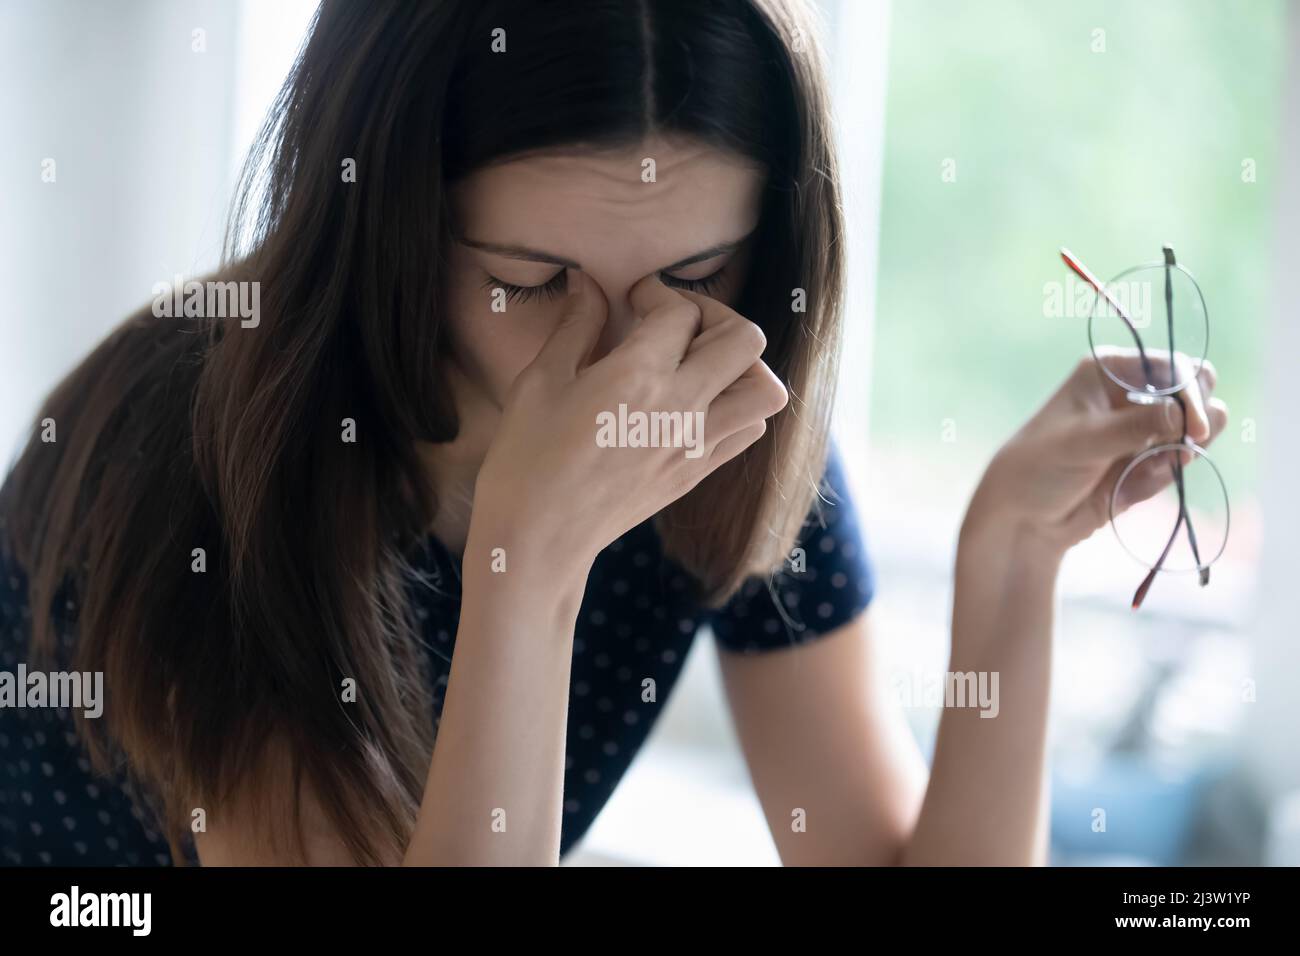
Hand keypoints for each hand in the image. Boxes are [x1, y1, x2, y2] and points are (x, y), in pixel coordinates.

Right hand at [473, 267, 787, 568]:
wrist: (538, 538)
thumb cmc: (527, 458)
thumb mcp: (540, 381)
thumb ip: (574, 327)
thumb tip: (588, 284)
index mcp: (638, 376)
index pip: (681, 311)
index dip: (659, 293)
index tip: (636, 301)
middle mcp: (680, 408)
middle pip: (745, 340)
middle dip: (716, 317)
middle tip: (680, 323)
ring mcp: (695, 446)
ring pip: (764, 391)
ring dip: (742, 367)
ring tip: (700, 365)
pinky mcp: (696, 474)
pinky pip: (747, 431)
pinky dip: (736, 409)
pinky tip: (695, 405)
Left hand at [968, 346, 1228, 556]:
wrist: (1026, 518)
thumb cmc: (1040, 467)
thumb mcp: (1083, 443)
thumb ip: (1135, 427)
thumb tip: (1183, 413)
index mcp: (1110, 371)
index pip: (1173, 367)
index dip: (1191, 394)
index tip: (1197, 428)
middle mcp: (1132, 393)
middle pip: (1197, 391)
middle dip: (1198, 421)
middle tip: (1180, 449)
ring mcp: (1145, 426)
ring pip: (1197, 428)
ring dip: (1182, 451)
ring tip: (1149, 470)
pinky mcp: (1150, 459)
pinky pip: (1180, 461)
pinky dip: (1164, 475)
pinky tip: (1130, 488)